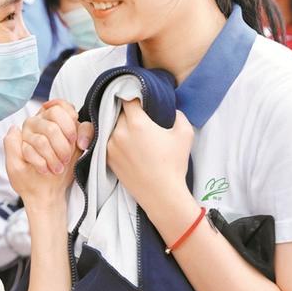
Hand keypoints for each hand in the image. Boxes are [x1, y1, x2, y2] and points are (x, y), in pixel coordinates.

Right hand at [20, 99, 93, 174]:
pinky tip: (45, 169)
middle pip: (51, 127)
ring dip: (52, 158)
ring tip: (58, 168)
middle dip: (62, 146)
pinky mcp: (19, 147)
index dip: (69, 124)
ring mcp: (27, 133)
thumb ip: (85, 132)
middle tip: (66, 158)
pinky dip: (40, 163)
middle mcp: (38, 121)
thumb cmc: (63, 161)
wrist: (46, 186)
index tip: (74, 140)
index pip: (60, 107)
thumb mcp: (79, 143)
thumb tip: (81, 135)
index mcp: (53, 115)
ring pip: (41, 142)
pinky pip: (29, 152)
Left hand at [107, 99, 194, 213]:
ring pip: (110, 125)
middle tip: (137, 115)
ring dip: (118, 124)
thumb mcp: (185, 134)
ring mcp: (110, 146)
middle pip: (118, 112)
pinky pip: (106, 140)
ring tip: (131, 130)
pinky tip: (126, 142)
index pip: (127, 98)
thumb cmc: (174, 165)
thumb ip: (177, 114)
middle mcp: (119, 132)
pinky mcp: (107, 158)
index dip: (133, 96)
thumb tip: (170, 109)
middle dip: (126, 111)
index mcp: (137, 123)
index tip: (139, 99)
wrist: (162, 194)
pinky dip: (114, 138)